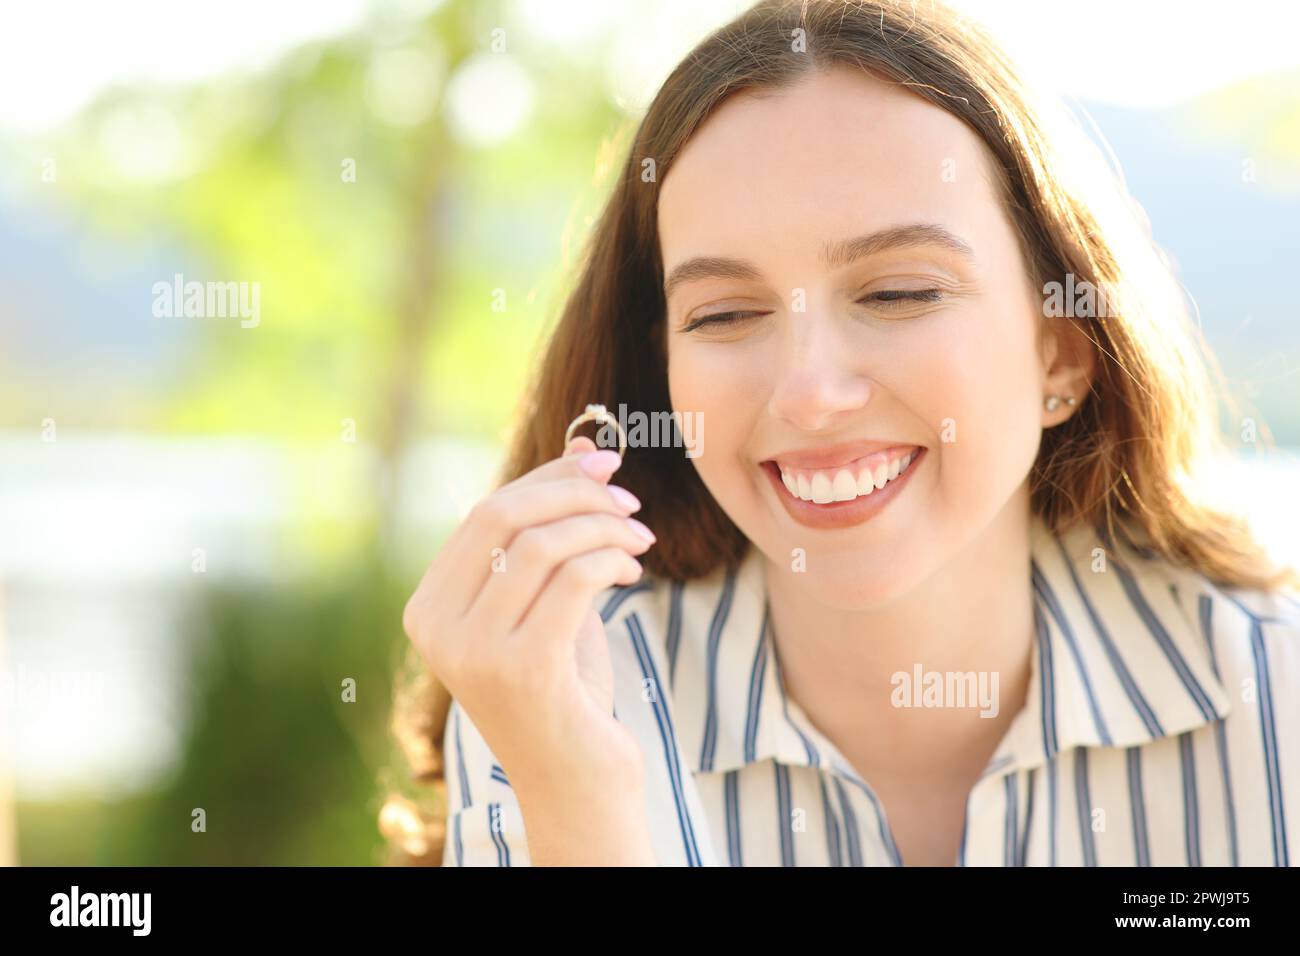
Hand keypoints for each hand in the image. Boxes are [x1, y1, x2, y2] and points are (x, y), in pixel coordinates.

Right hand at [402, 435, 655, 804]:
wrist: (577, 781)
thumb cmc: (563, 686)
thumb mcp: (552, 597)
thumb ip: (555, 528)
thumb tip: (585, 443)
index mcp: (429, 607)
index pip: (484, 513)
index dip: (548, 478)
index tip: (604, 464)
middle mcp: (437, 629)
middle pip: (502, 517)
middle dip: (574, 493)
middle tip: (629, 497)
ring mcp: (473, 653)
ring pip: (541, 544)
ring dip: (603, 527)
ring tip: (640, 539)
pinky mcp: (522, 671)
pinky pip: (573, 580)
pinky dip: (610, 559)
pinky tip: (633, 570)